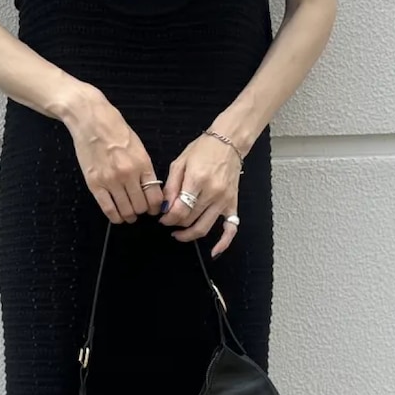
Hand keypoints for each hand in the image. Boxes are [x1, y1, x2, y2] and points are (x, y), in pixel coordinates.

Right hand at [66, 93, 163, 222]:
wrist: (92, 121)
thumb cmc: (116, 131)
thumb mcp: (139, 148)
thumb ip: (145, 169)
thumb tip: (151, 190)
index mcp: (142, 164)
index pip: (155, 196)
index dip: (155, 207)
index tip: (153, 208)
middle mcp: (128, 175)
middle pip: (140, 206)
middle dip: (142, 212)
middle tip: (140, 211)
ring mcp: (110, 181)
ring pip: (125, 210)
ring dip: (129, 216)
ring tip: (129, 215)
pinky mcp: (94, 184)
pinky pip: (107, 208)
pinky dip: (114, 217)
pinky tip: (117, 217)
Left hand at [159, 134, 241, 257]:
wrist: (228, 142)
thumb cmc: (202, 149)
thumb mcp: (179, 163)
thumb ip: (171, 186)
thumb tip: (164, 208)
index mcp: (197, 180)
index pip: (180, 210)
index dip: (168, 218)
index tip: (162, 217)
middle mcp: (212, 192)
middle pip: (189, 220)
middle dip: (175, 223)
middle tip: (167, 220)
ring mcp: (224, 200)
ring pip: (204, 227)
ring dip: (189, 235)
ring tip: (178, 233)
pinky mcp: (232, 204)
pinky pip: (231, 228)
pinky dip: (223, 243)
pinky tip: (213, 252)